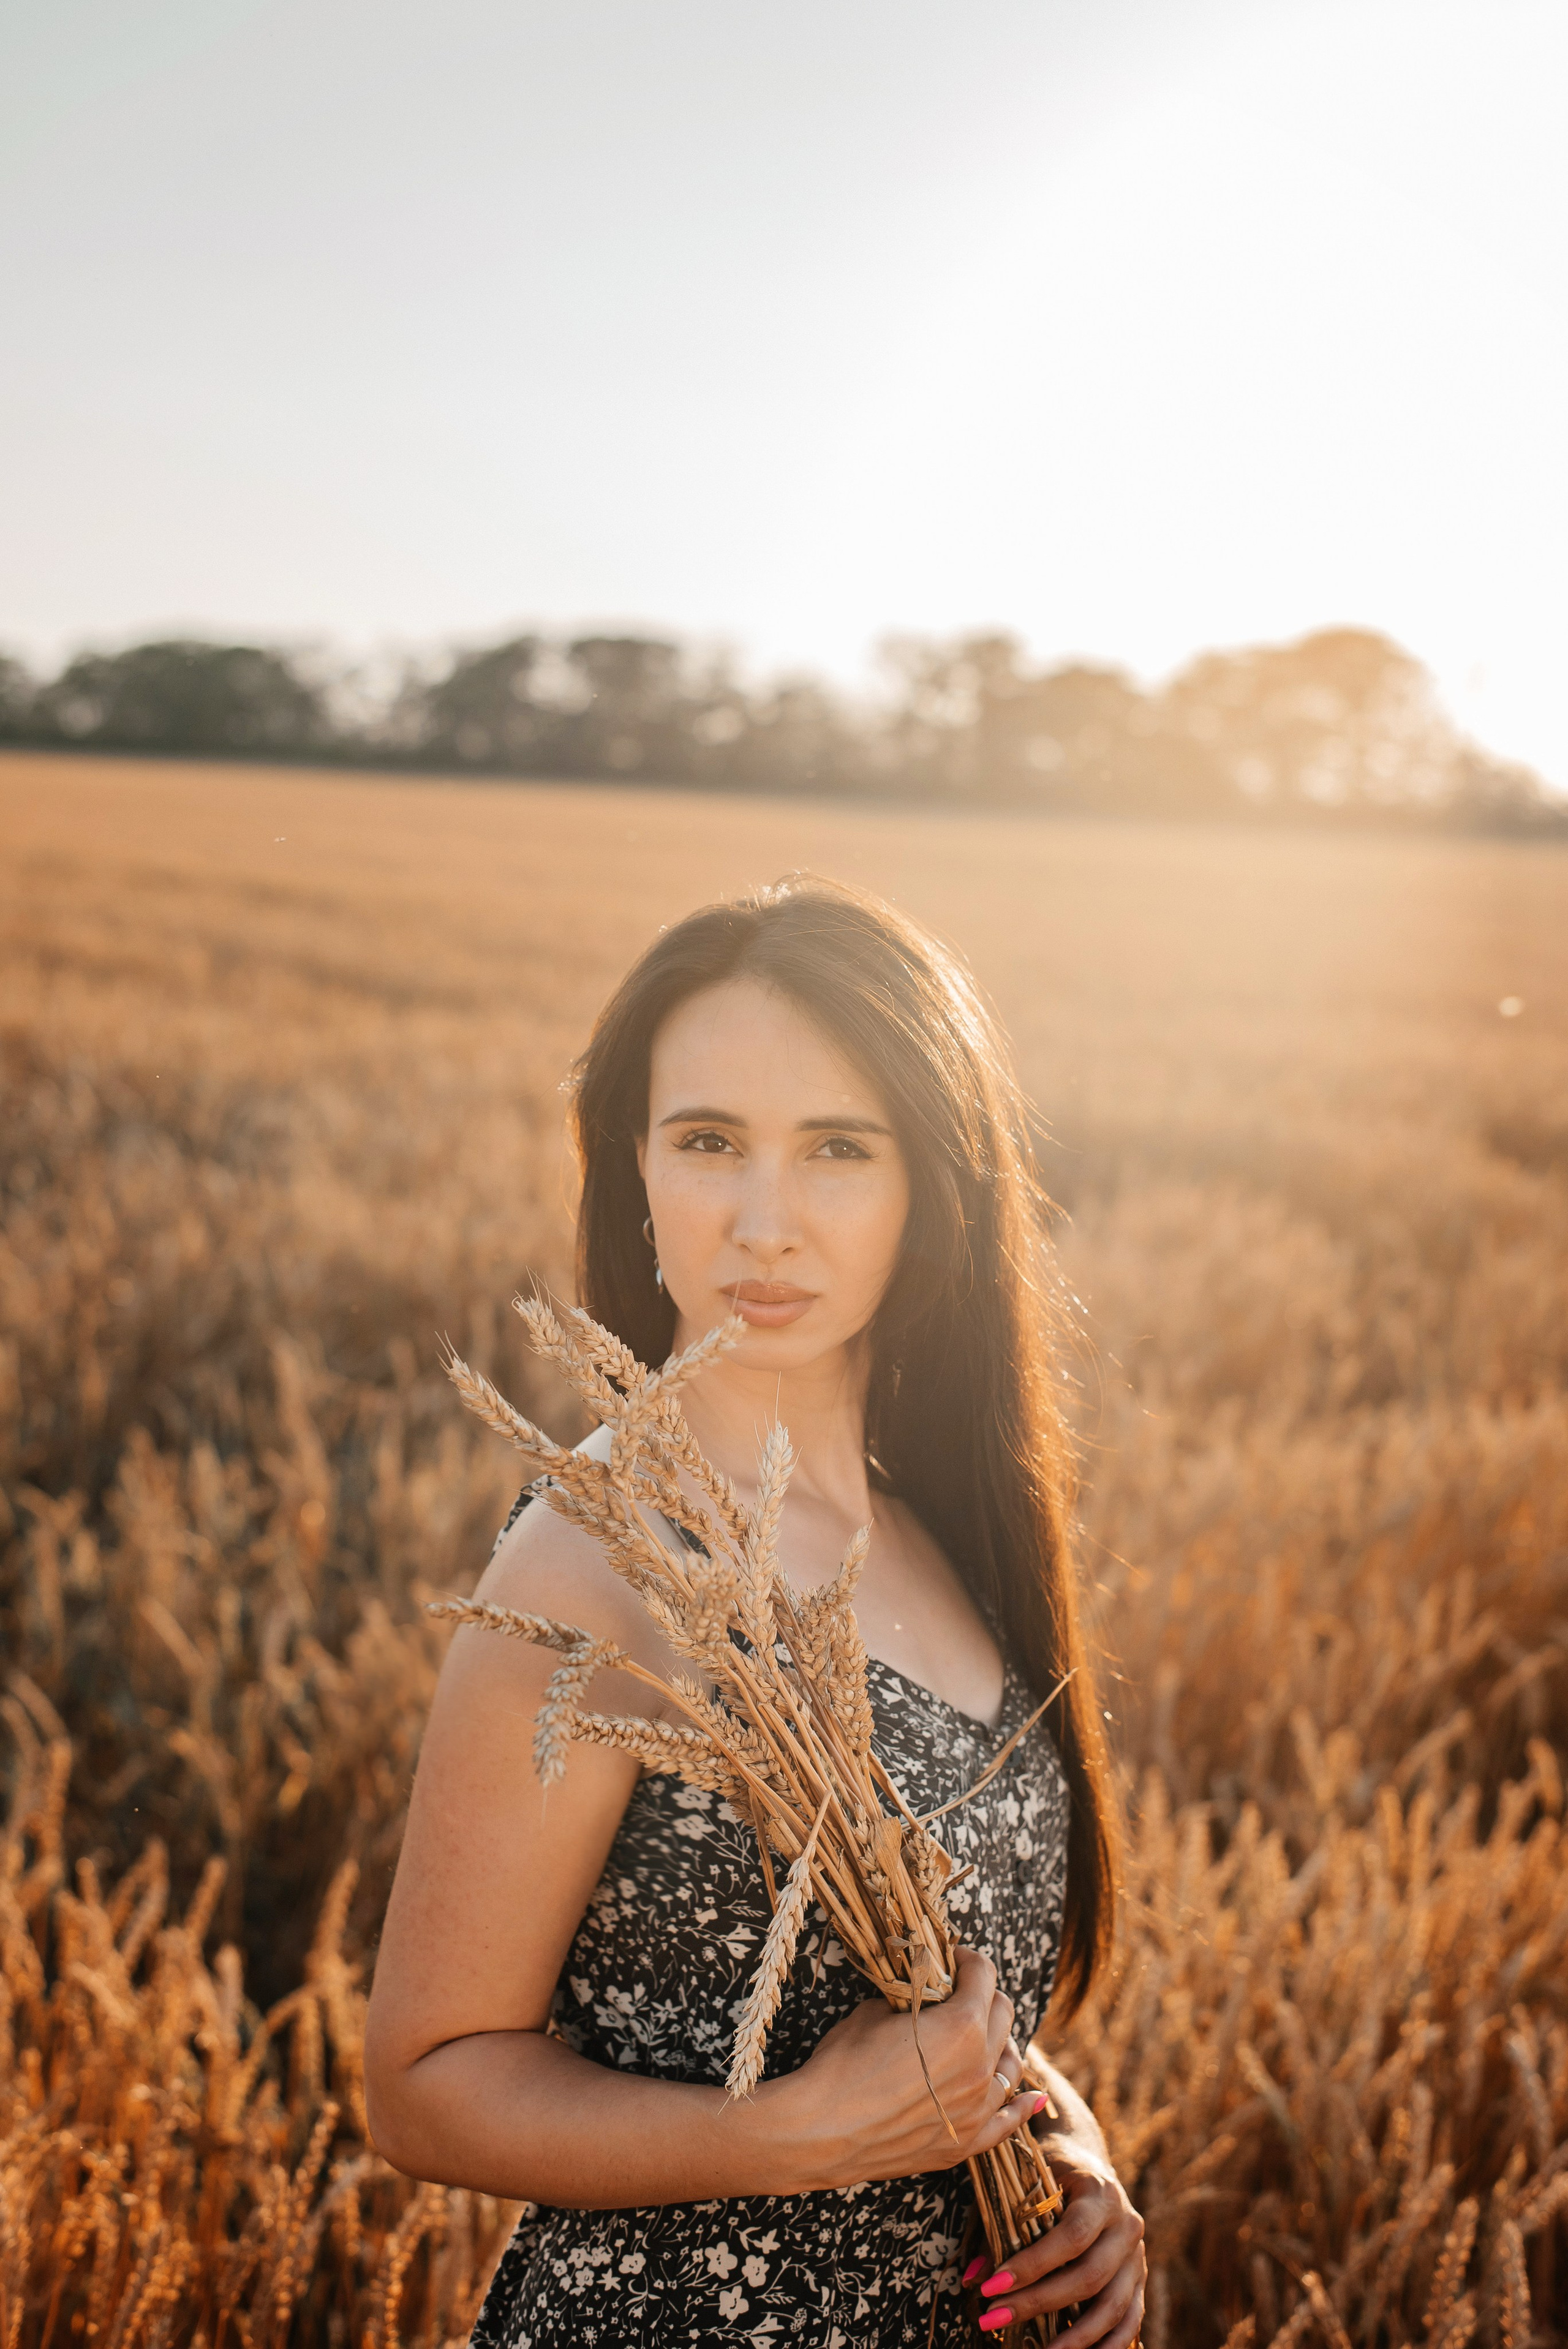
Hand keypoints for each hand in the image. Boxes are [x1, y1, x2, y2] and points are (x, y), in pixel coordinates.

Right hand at [766, 1947, 1045, 2191]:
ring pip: (1010, 2067)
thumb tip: (916, 1998)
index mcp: (963, 2026)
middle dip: (985, 1995)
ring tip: (983, 2036)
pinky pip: (1007, 2122)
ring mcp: (977, 2110)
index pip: (984, 1976)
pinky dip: (1020, 2106)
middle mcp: (980, 2067)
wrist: (822, 2131)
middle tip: (962, 1991)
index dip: (969, 1960)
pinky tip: (1031, 2097)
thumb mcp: (874, 2013)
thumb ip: (908, 2001)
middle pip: (1003, 2016)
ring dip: (999, 2043)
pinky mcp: (964, 2144)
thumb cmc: (843, 2064)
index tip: (954, 1957)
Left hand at [967, 2141, 1145, 2343]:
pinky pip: (1131, 2318)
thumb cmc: (1049, 2171)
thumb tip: (974, 2278)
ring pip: (1113, 2305)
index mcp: (1099, 2193)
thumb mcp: (1026, 2183)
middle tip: (996, 2317)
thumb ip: (1002, 2226)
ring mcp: (1136, 2254)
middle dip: (1040, 2302)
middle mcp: (1126, 2224)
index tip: (991, 2287)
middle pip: (1089, 2276)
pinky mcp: (1139, 2277)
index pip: (1071, 2236)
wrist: (1087, 2158)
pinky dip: (1110, 2344)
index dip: (1032, 2265)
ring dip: (1076, 2336)